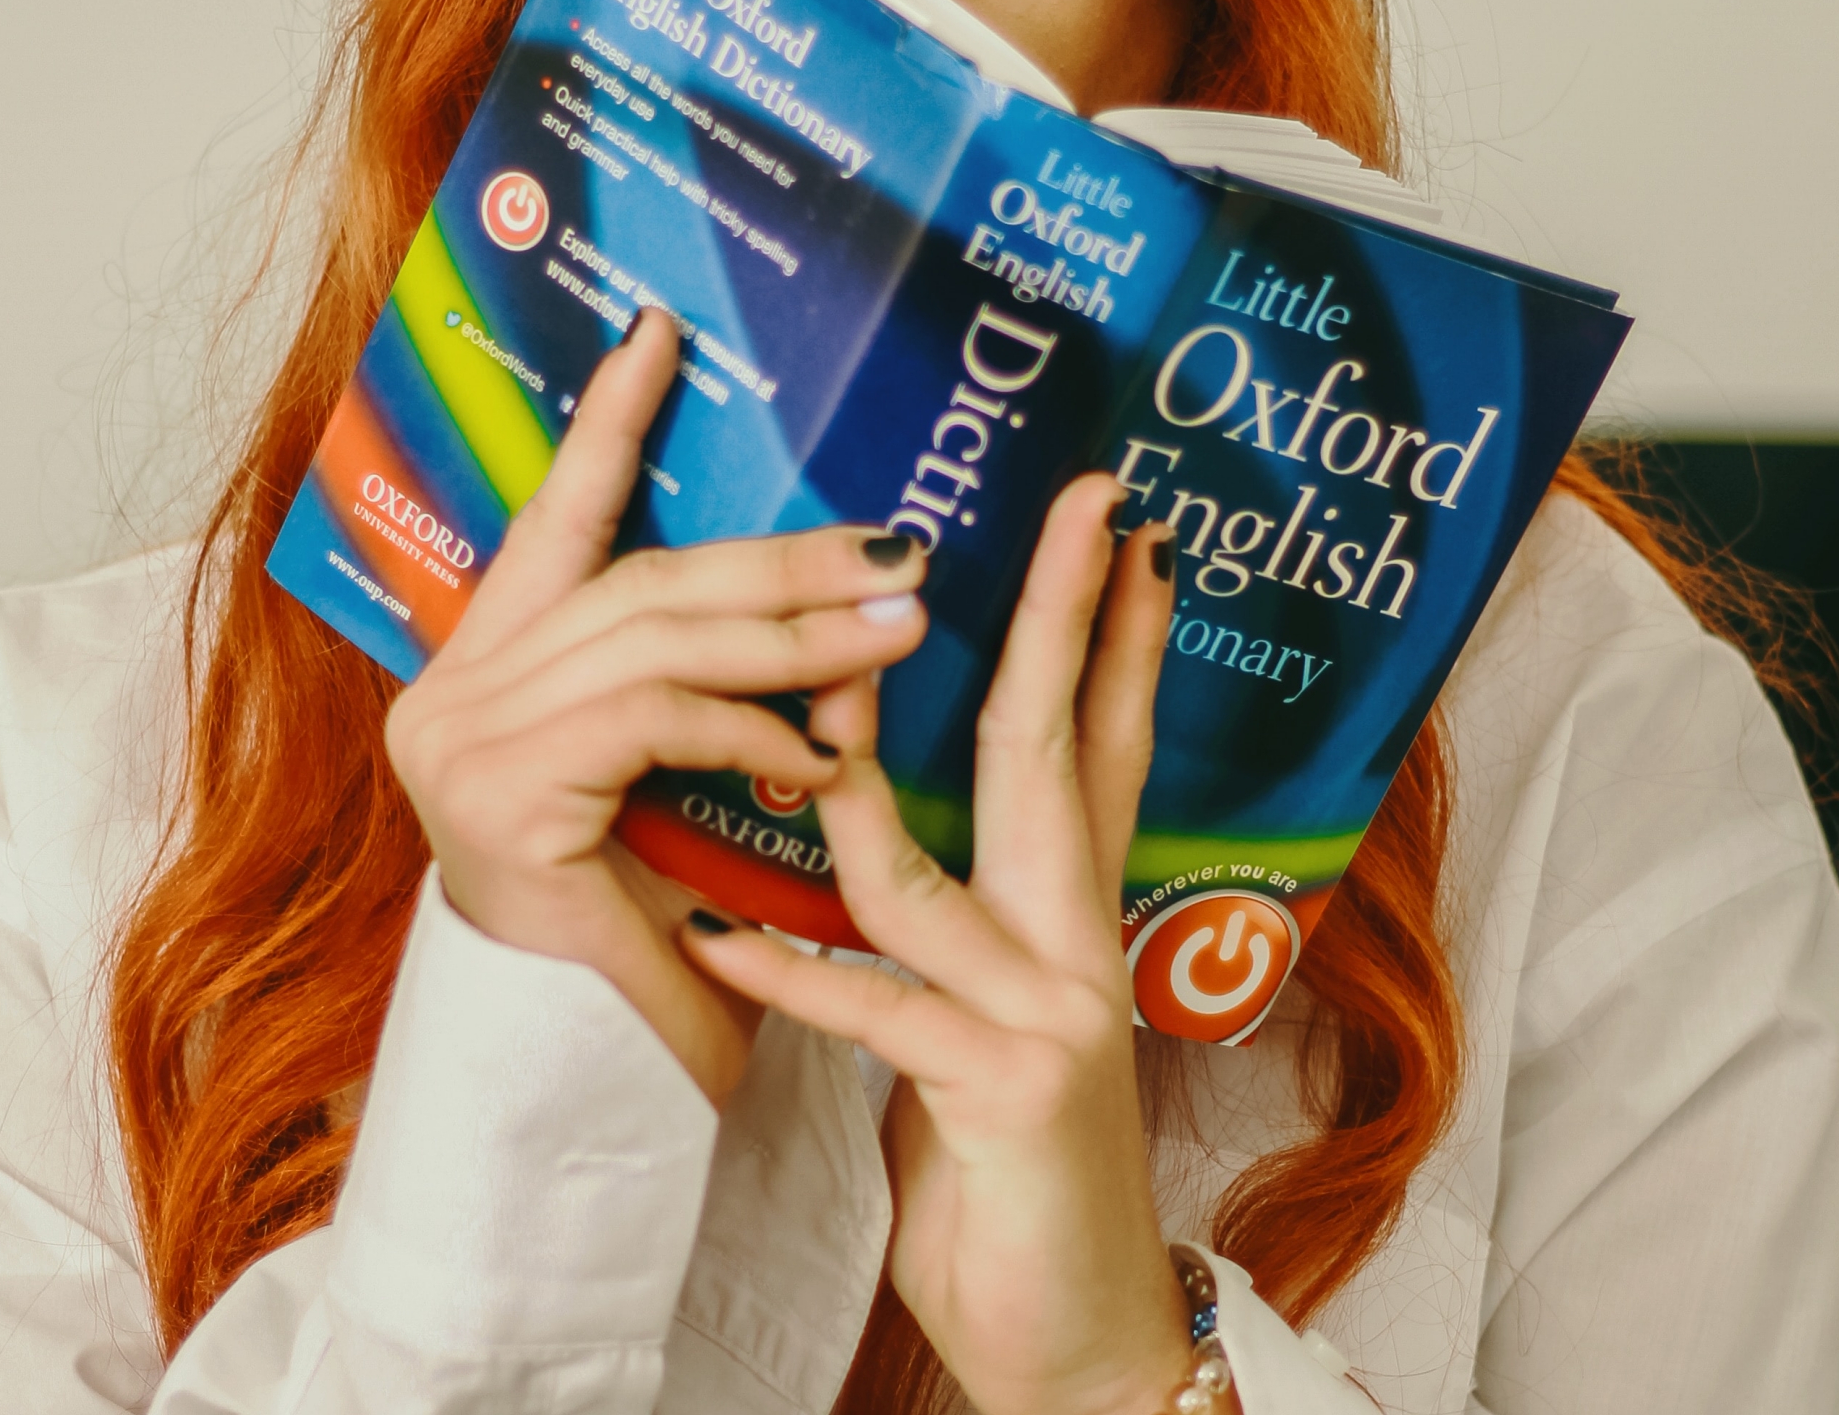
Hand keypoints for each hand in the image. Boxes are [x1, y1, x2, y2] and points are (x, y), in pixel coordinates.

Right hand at [382, 309, 929, 1103]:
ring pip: (658, 639)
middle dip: (779, 558)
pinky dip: (751, 726)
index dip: (609, 419)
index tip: (663, 329)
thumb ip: (700, 676)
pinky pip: (655, 721)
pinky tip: (820, 751)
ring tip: (901, 624)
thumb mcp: (672, 776)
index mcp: (488, 667)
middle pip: (641, 579)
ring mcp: (461, 741)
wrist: (592, 1089)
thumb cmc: (645, 932)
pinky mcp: (499, 798)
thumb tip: (824, 569)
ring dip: (795, 632)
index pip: (557, 516)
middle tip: (900, 544)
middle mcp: (452, 690)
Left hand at [684, 477, 1193, 1414]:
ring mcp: (1049, 1014)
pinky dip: (787, 974)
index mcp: (1068, 917)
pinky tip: (713, 938)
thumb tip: (857, 806)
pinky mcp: (1003, 1093)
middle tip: (1093, 508)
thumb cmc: (1005, 1171)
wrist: (1076, 1343)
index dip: (1117, 632)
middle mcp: (1076, 945)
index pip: (1099, 742)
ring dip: (856, 775)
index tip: (1125, 528)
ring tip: (802, 692)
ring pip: (929, 869)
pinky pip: (873, 1010)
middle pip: (1058, 752)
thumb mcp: (982, 1019)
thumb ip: (945, 919)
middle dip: (1068, 619)